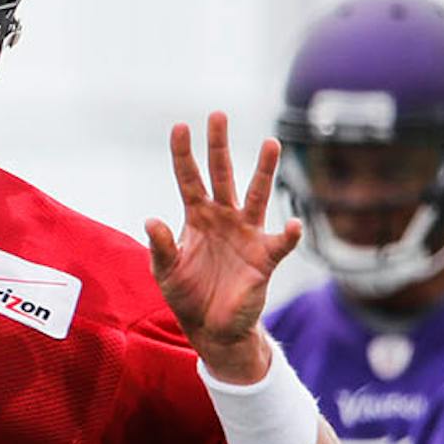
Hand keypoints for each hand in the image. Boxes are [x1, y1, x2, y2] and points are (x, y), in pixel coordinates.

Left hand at [145, 113, 301, 382]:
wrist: (211, 328)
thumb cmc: (187, 296)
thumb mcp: (165, 272)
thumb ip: (161, 246)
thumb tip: (151, 220)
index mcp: (196, 218)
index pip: (188, 179)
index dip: (183, 154)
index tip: (180, 126)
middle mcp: (223, 218)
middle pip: (221, 174)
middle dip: (218, 146)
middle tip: (218, 115)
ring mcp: (245, 234)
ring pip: (256, 195)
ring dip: (263, 171)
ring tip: (270, 143)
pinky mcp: (264, 257)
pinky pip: (280, 243)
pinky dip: (288, 234)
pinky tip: (292, 226)